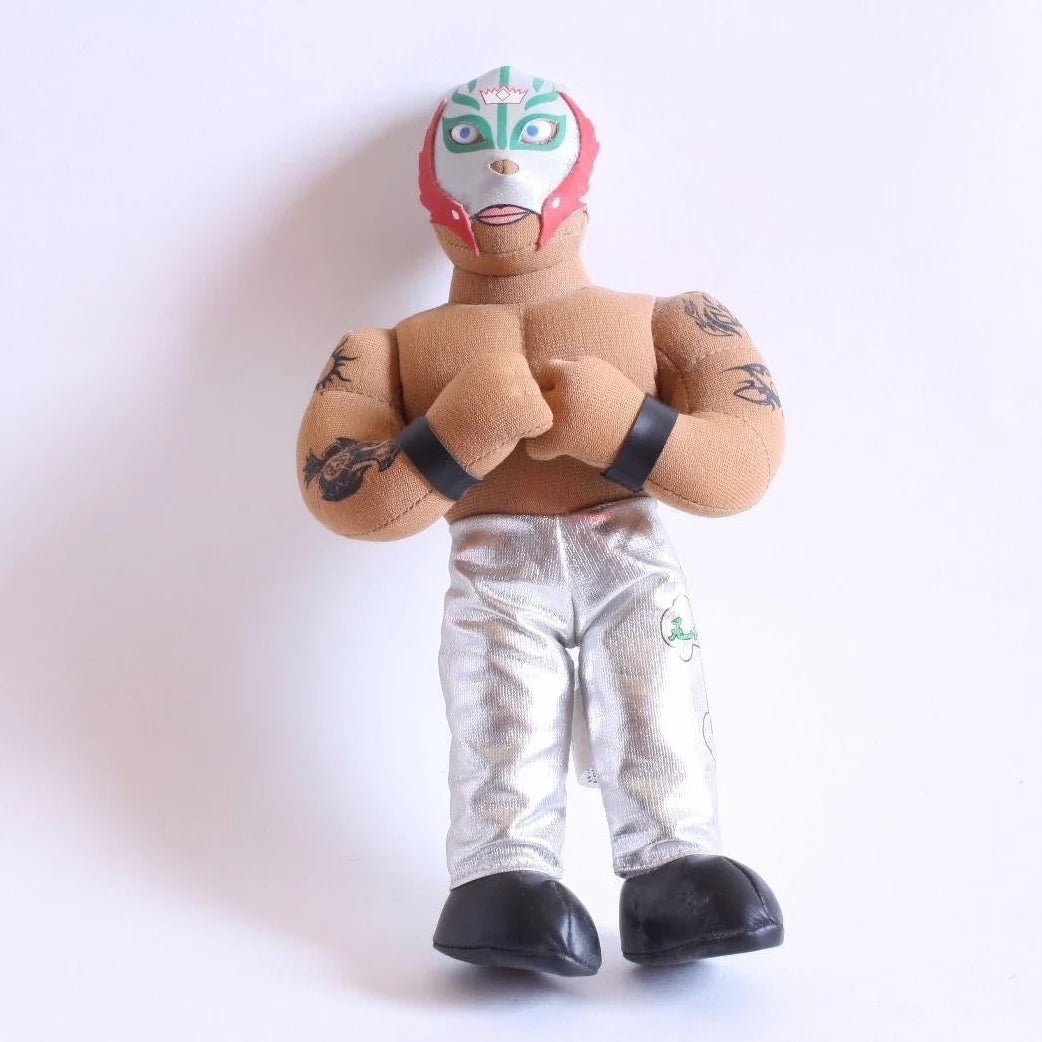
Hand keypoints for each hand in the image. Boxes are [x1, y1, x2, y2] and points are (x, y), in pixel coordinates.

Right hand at [428, 353, 552, 476]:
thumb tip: (522, 381)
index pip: (523, 371)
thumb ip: (497, 379)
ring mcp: (511, 389)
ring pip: (542, 403)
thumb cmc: (456, 424)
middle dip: (523, 406)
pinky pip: (545, 421)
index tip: (495, 408)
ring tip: (501, 429)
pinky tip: (510, 437)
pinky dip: (533, 433)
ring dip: (528, 420)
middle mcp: (501, 368)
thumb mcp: (472, 386)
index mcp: (489, 360)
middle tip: (498, 421)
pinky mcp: (521, 410)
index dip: (515, 394)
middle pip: (534, 387)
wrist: (440, 449)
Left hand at [525, 356, 644, 468]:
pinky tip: (559, 450)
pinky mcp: (561, 436)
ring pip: (532, 417)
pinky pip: (534, 446)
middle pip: (535, 393)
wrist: (644, 438)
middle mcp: (568, 382)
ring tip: (562, 433)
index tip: (567, 402)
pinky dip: (544, 451)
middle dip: (546, 405)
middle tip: (565, 420)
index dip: (553, 387)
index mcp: (579, 366)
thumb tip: (538, 377)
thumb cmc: (621, 409)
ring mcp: (562, 409)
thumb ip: (575, 373)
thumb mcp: (603, 376)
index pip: (547, 370)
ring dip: (542, 426)